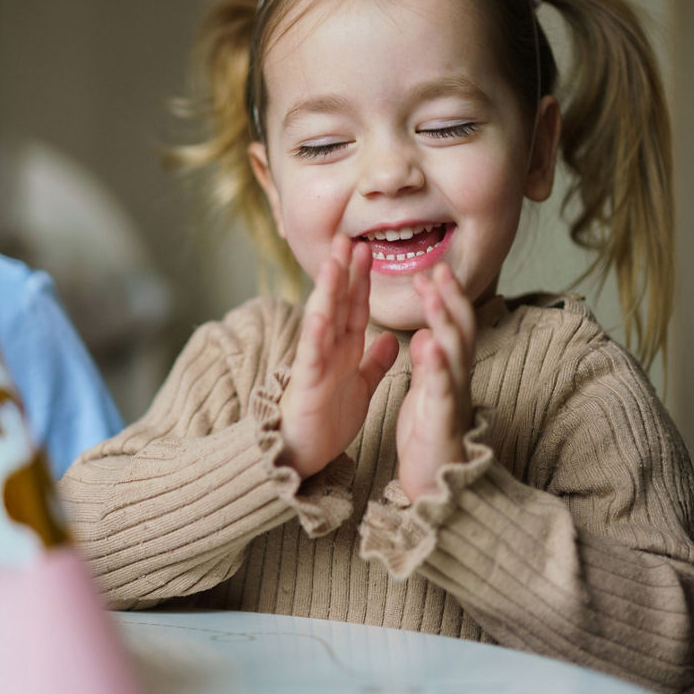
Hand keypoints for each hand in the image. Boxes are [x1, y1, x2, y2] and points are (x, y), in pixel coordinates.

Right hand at [279, 234, 397, 477]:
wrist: (302, 455)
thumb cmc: (326, 421)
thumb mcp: (359, 387)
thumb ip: (374, 363)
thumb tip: (391, 339)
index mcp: (341, 350)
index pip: (353, 307)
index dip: (360, 280)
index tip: (365, 250)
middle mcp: (327, 351)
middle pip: (337, 304)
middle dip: (343, 272)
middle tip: (347, 238)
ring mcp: (315, 365)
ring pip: (322, 321)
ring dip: (327, 292)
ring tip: (334, 263)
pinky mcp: (307, 385)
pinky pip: (312, 357)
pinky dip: (315, 336)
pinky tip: (319, 315)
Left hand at [395, 263, 475, 499]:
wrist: (436, 485)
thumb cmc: (429, 440)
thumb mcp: (426, 394)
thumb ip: (428, 365)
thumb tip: (426, 335)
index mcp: (450, 372)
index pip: (453, 326)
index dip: (445, 298)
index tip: (429, 273)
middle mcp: (458, 379)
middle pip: (462, 330)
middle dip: (451, 297)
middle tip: (437, 268)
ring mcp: (453, 397)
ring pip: (455, 352)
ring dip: (445, 320)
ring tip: (432, 293)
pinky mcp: (442, 419)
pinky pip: (442, 388)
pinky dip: (437, 365)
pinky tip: (429, 344)